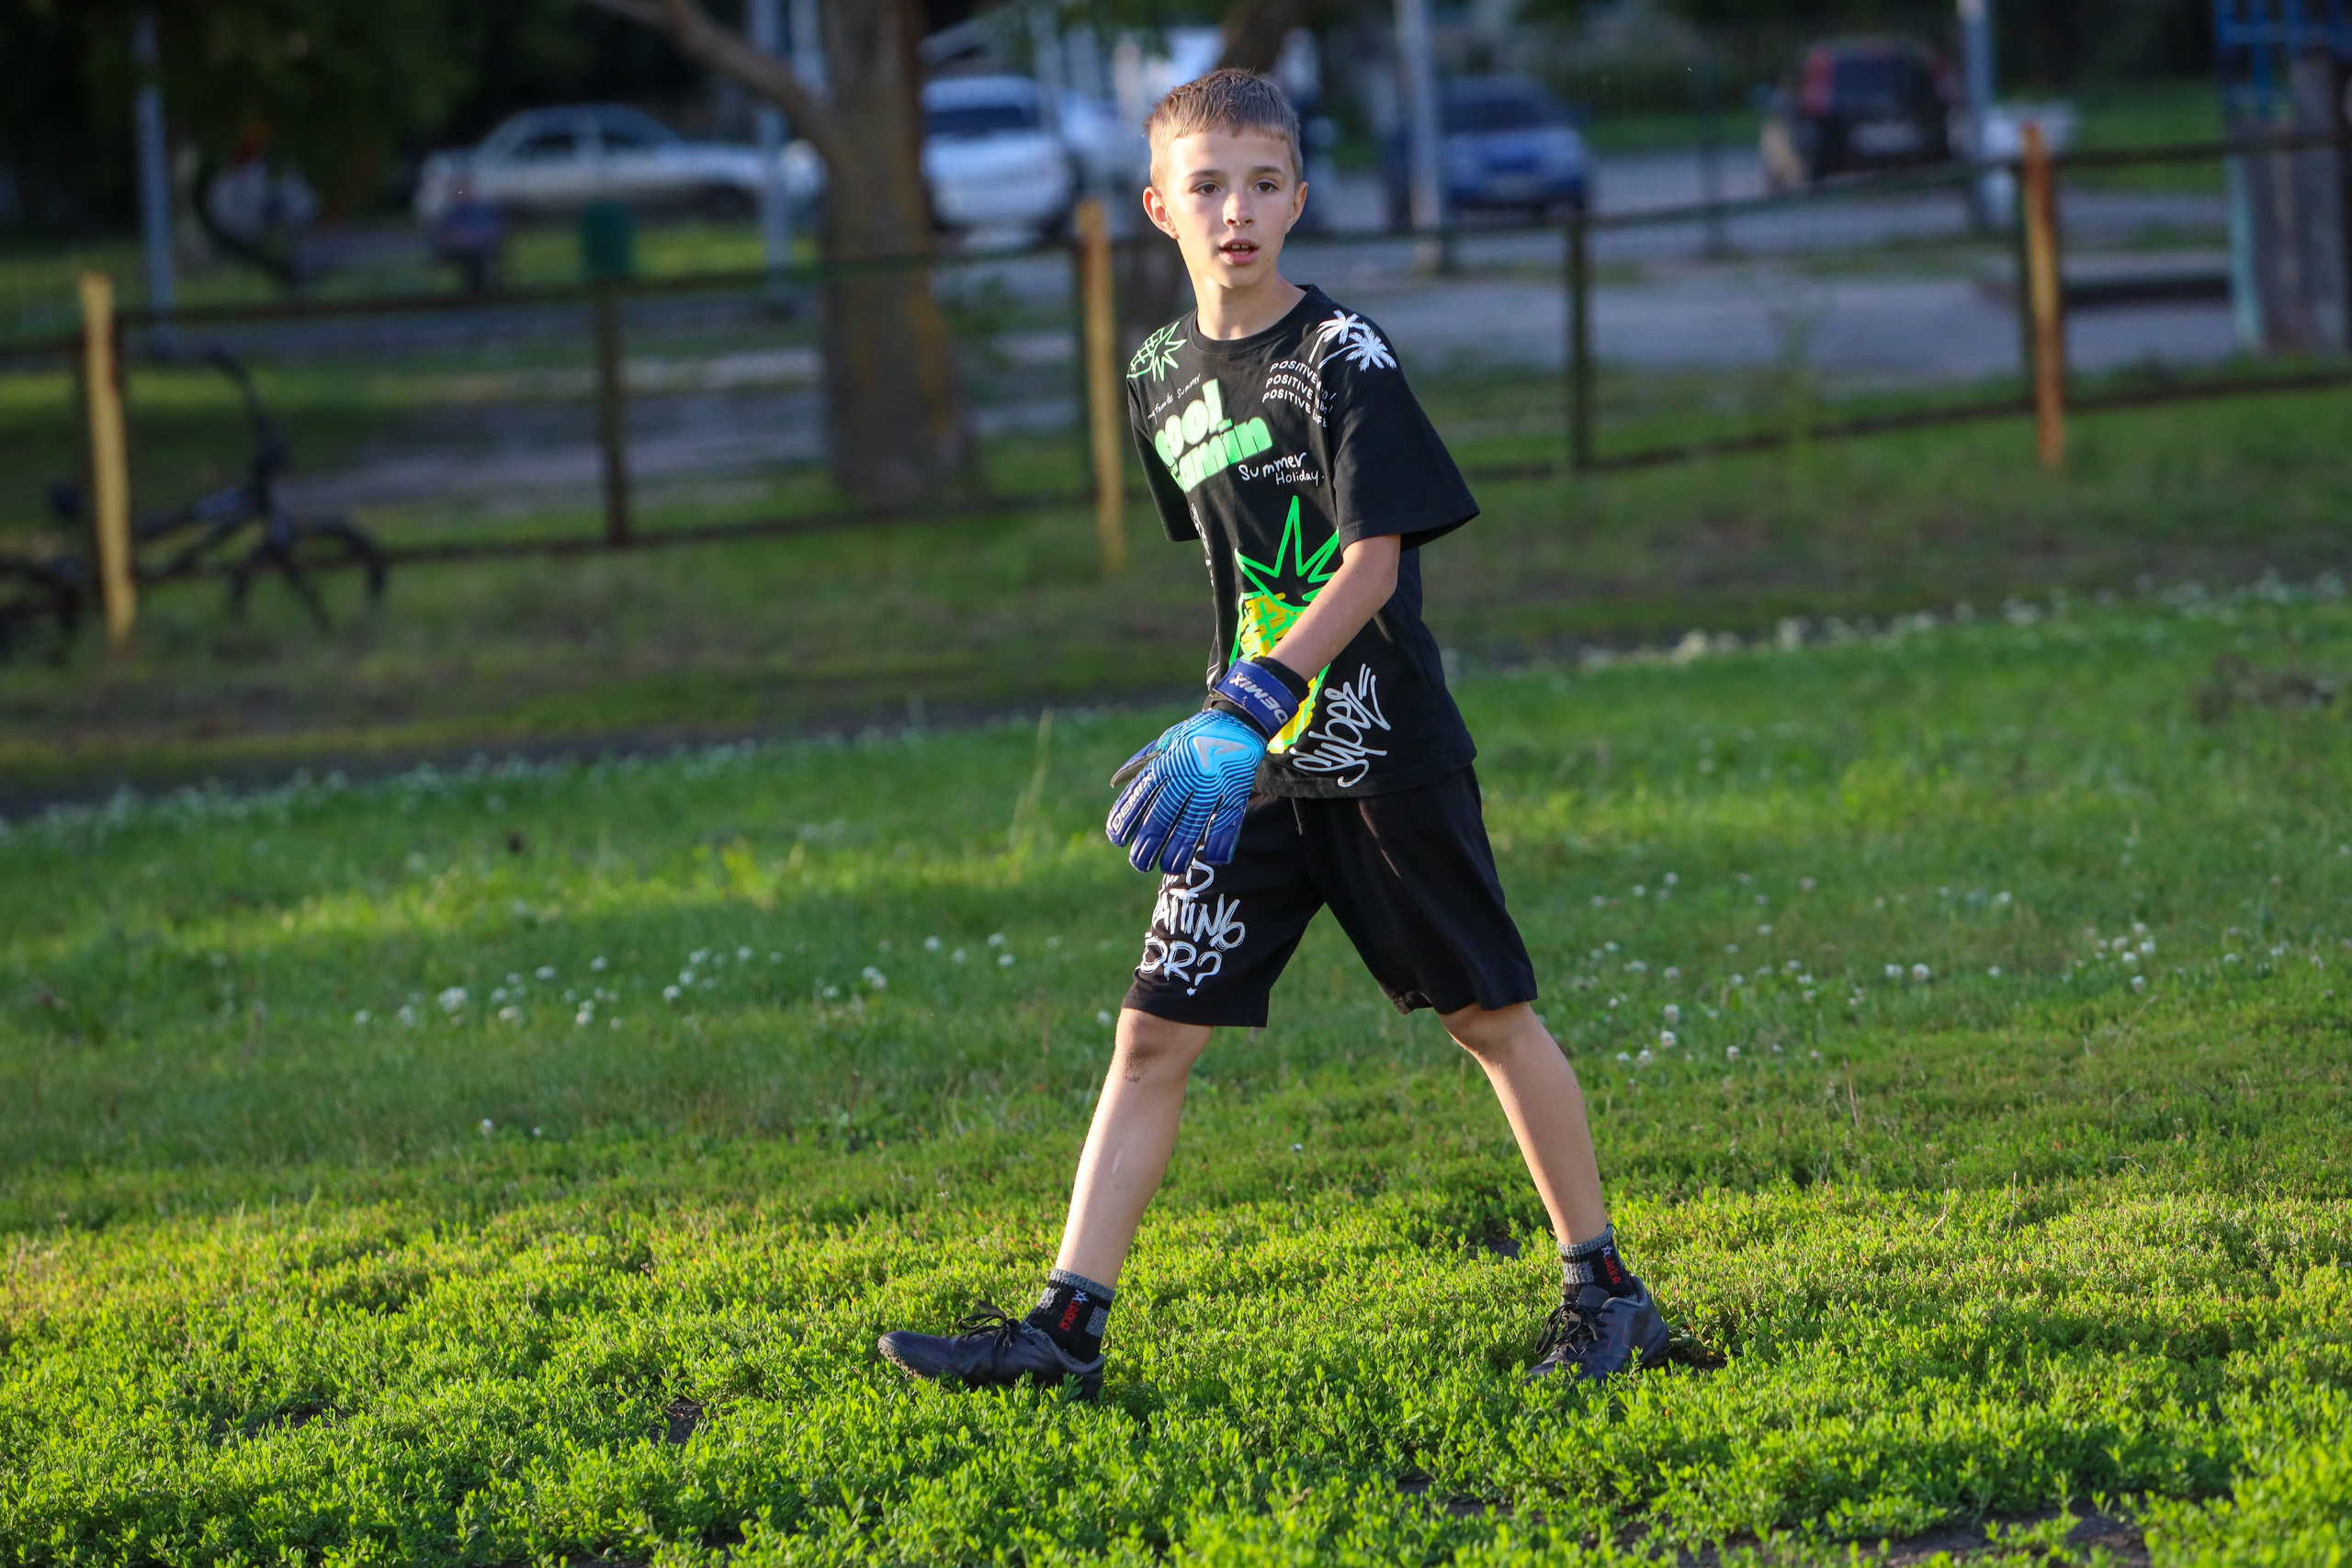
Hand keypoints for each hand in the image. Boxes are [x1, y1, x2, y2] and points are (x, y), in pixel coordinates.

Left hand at [1104, 658, 1306, 875]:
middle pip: (1163, 814)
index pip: (1140, 795)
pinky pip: (1228, 818)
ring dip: (1180, 848)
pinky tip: (1213, 858)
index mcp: (1166, 762)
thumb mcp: (1165, 742)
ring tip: (1169, 867)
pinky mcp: (1235, 788)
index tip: (1116, 839)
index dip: (1126, 818)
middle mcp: (1186, 773)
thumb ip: (1142, 763)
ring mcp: (1212, 782)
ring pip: (1193, 821)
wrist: (1239, 718)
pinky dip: (1222, 840)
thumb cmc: (1197, 734)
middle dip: (1148, 842)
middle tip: (1139, 863)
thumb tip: (1116, 783)